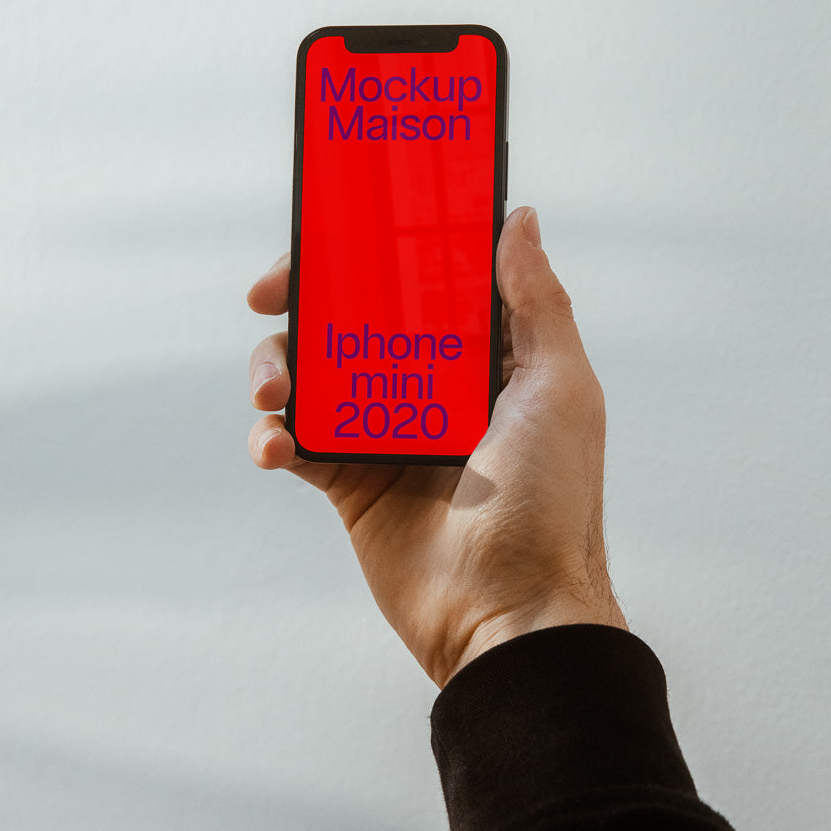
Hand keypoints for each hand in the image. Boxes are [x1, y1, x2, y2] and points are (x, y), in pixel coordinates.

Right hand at [246, 206, 626, 686]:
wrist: (511, 612)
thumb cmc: (552, 501)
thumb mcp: (561, 385)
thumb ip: (535, 299)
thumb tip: (519, 218)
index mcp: (483, 356)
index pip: (420, 279)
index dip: (376, 248)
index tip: (333, 226)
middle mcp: (431, 386)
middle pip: (352, 317)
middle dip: (304, 297)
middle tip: (269, 294)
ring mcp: (386, 434)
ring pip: (313, 374)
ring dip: (277, 367)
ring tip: (271, 390)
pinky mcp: (351, 484)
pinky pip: (297, 442)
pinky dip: (273, 435)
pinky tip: (274, 442)